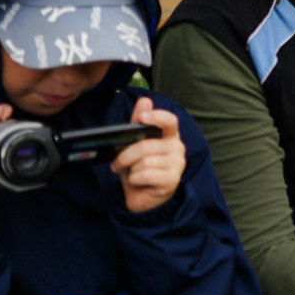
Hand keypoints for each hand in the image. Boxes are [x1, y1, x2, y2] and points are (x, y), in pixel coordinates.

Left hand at [111, 98, 185, 214]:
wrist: (141, 194)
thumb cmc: (138, 167)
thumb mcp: (134, 144)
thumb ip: (138, 123)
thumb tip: (145, 100)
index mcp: (169, 136)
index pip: (170, 121)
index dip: (157, 117)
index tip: (142, 118)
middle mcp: (177, 148)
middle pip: (146, 145)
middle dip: (125, 156)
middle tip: (116, 163)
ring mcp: (177, 164)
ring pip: (144, 161)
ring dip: (131, 170)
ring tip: (131, 174)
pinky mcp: (172, 180)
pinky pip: (146, 175)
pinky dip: (135, 179)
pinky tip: (138, 182)